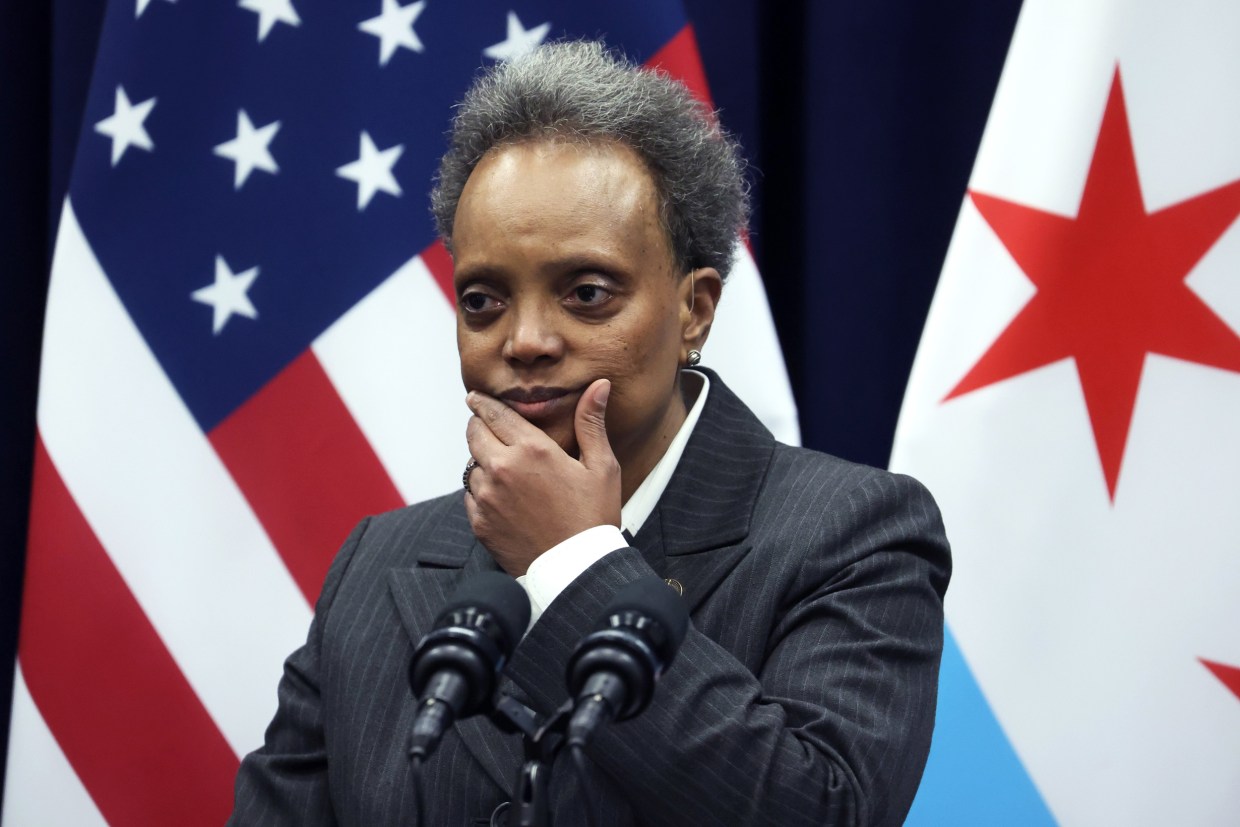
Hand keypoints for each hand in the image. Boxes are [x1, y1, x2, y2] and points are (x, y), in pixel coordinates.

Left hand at [464, 378, 621, 575]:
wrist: (576, 570)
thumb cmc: (593, 518)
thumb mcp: (602, 468)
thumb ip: (591, 422)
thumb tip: (599, 385)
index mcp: (532, 450)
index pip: (494, 413)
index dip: (483, 403)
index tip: (475, 398)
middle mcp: (502, 469)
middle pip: (473, 433)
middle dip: (480, 427)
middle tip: (491, 429)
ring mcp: (487, 497)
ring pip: (471, 465)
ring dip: (483, 463)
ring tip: (508, 473)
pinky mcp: (479, 522)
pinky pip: (470, 495)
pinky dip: (482, 492)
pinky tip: (504, 499)